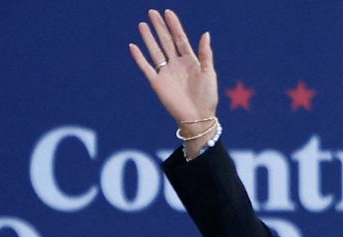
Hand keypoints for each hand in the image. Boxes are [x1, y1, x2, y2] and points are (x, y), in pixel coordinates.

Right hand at [128, 9, 218, 143]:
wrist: (198, 117)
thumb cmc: (207, 97)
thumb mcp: (209, 73)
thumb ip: (206, 54)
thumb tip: (205, 33)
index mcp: (190, 61)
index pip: (180, 39)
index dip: (174, 26)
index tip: (168, 12)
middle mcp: (176, 64)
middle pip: (166, 41)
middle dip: (160, 27)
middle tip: (152, 12)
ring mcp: (166, 73)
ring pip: (155, 51)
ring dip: (149, 38)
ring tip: (143, 24)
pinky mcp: (157, 83)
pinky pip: (146, 67)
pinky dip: (139, 57)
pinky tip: (133, 46)